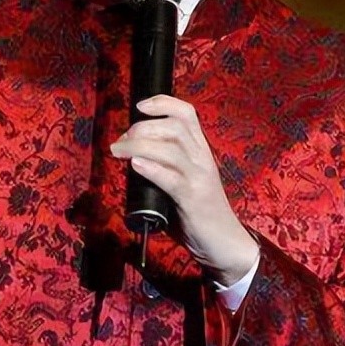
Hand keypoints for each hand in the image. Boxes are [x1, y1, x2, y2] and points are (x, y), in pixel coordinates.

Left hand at [110, 95, 258, 285]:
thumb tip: (132, 155)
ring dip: (140, 145)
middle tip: (122, 140)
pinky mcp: (193, 198)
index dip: (162, 103)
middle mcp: (202, 158)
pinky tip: (136, 165)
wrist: (225, 242)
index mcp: (200, 149)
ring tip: (119, 150)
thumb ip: (165, 164)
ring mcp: (199, 177)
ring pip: (171, 148)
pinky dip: (152, 168)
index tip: (139, 105)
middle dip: (143, 127)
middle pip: (175, 126)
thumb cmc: (198, 210)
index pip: (186, 113)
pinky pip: (171, 178)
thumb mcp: (184, 178)